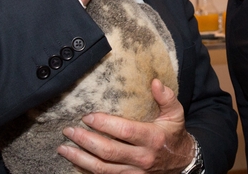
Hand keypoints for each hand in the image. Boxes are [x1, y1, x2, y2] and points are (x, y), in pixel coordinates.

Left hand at [57, 79, 194, 172]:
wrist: (183, 162)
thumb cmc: (174, 134)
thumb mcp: (176, 113)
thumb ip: (166, 97)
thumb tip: (155, 82)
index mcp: (153, 138)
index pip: (124, 131)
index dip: (104, 124)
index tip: (88, 117)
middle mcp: (143, 158)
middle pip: (109, 152)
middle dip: (86, 141)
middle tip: (69, 131)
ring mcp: (135, 172)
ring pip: (103, 168)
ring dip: (80, 158)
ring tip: (64, 148)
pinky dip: (88, 170)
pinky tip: (75, 162)